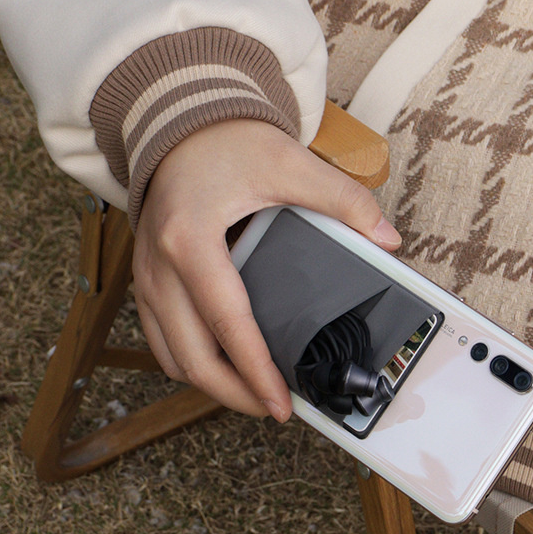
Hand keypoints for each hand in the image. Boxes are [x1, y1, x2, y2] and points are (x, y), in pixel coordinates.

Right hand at [132, 118, 401, 421]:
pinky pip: (162, 338)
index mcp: (191, 240)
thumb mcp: (288, 163)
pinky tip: (226, 364)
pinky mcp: (147, 279)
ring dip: (211, 384)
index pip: (227, 323)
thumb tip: (386, 240)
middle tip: (274, 409)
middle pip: (191, 358)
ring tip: (254, 393)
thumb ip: (342, 201)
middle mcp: (159, 266)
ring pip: (171, 356)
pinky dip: (191, 361)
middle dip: (234, 396)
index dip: (256, 373)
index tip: (282, 405)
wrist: (179, 124)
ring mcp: (146, 276)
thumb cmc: (226, 142)